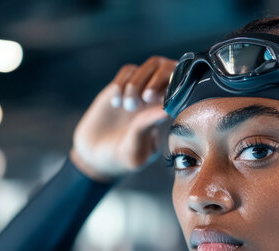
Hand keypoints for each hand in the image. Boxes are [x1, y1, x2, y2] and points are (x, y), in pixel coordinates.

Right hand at [70, 55, 177, 182]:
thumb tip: (166, 109)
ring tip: (127, 107)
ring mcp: (140, 90)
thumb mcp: (135, 150)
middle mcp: (157, 98)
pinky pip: (128, 70)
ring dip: (138, 83)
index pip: (183, 87)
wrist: (95, 155)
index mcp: (167, 113)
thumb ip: (147, 127)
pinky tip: (116, 103)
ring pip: (149, 66)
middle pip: (168, 67)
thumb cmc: (122, 157)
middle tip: (146, 98)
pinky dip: (123, 83)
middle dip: (158, 78)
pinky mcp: (121, 86)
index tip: (162, 103)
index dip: (177, 87)